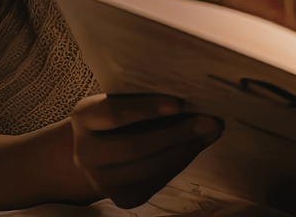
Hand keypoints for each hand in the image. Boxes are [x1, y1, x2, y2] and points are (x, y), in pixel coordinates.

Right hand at [70, 93, 222, 208]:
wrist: (99, 155)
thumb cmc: (122, 117)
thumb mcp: (125, 101)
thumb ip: (151, 99)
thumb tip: (196, 97)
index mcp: (85, 116)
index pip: (112, 112)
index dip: (145, 109)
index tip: (178, 103)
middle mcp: (85, 151)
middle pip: (132, 147)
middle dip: (175, 134)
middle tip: (210, 122)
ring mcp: (101, 179)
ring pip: (147, 168)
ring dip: (183, 150)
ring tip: (209, 134)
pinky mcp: (121, 198)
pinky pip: (156, 182)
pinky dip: (179, 164)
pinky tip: (194, 148)